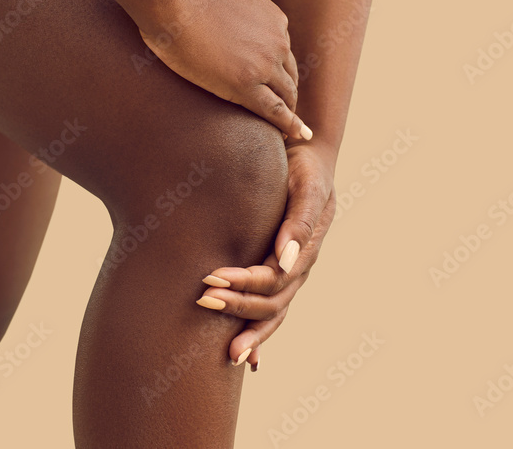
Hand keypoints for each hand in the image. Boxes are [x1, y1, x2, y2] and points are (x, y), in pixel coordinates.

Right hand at [136, 0, 311, 140]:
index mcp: (275, 20)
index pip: (283, 51)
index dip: (280, 68)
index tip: (275, 80)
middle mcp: (276, 42)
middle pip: (290, 75)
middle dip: (289, 93)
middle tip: (287, 111)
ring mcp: (263, 65)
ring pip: (286, 94)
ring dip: (289, 111)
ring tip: (288, 129)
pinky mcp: (244, 85)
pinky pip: (274, 111)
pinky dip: (288, 125)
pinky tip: (294, 136)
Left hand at [195, 141, 336, 368]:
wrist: (305, 156)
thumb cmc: (305, 169)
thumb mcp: (309, 187)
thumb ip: (300, 221)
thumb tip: (285, 260)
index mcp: (307, 250)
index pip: (276, 278)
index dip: (245, 283)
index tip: (211, 278)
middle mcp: (298, 268)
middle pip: (271, 303)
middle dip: (238, 308)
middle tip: (203, 302)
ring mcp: (289, 274)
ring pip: (270, 313)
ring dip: (245, 327)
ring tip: (221, 348)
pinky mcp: (274, 271)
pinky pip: (266, 308)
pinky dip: (254, 334)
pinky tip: (239, 356)